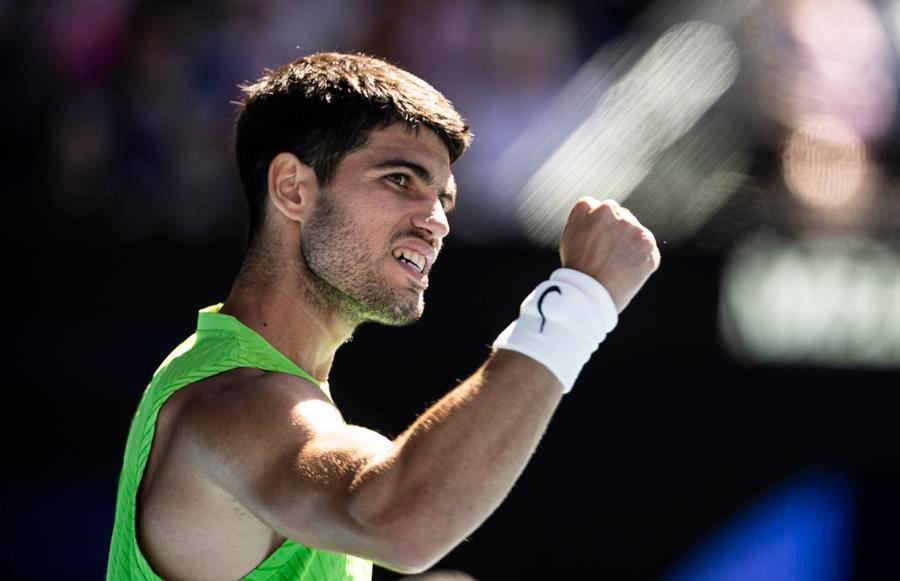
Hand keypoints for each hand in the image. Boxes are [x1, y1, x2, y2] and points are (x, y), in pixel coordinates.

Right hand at [559, 197, 659, 312]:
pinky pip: (647, 250)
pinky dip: (640, 261)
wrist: (586, 295)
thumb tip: (602, 220)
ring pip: (635, 232)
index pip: (597, 210)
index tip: (593, 245)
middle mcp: (610, 210)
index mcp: (586, 206)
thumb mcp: (569, 238)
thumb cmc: (575, 270)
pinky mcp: (647, 244)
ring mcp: (630, 225)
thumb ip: (585, 221)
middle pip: (619, 217)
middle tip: (605, 257)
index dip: (596, 230)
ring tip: (614, 267)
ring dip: (629, 245)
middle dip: (616, 233)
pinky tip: (626, 272)